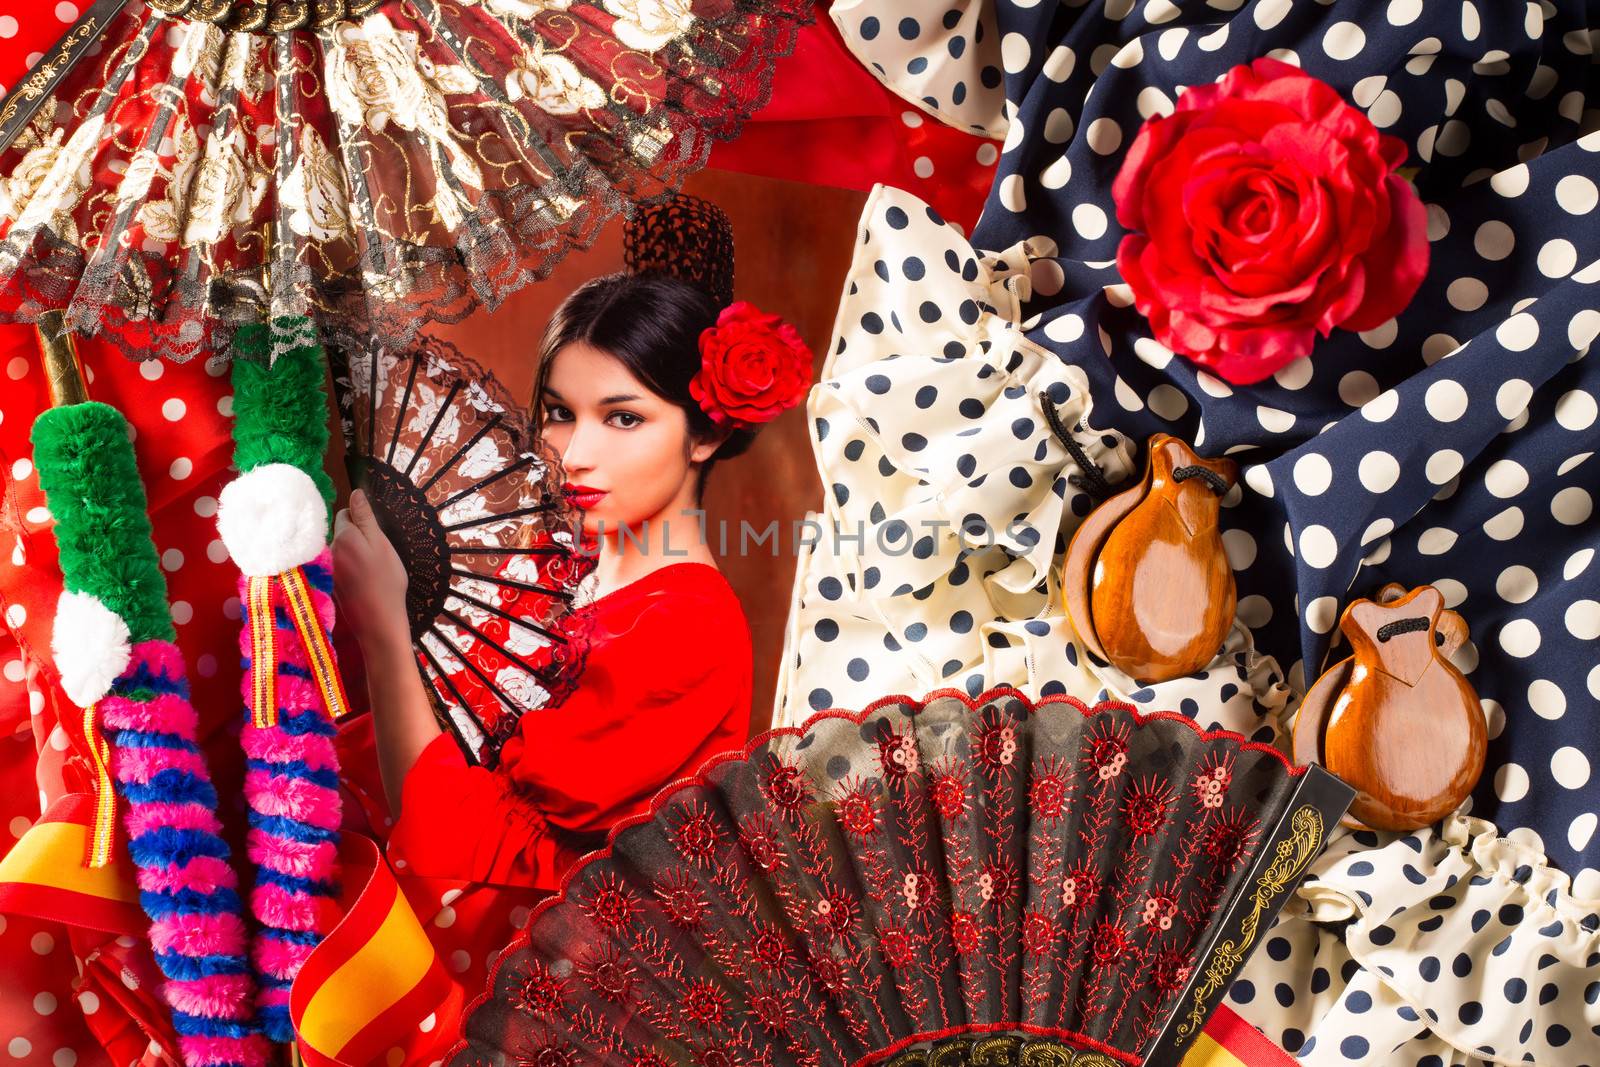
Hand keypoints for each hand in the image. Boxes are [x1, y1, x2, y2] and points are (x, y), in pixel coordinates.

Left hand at [332, 489, 410, 653]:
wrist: (378, 620)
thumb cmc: (386, 581)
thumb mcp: (381, 544)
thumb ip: (365, 517)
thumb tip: (355, 492)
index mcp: (341, 537)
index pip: (343, 513)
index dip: (361, 519)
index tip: (375, 534)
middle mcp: (328, 550)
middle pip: (340, 532)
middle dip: (356, 537)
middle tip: (377, 555)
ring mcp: (327, 568)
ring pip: (340, 549)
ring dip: (353, 553)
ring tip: (371, 570)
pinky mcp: (329, 583)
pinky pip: (339, 565)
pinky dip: (350, 569)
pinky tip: (363, 582)